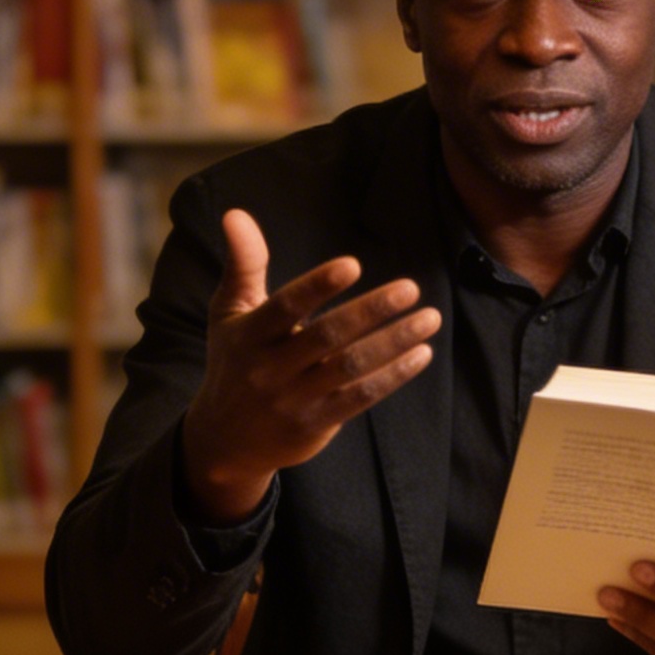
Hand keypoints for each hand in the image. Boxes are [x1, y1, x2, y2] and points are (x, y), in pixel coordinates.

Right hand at [181, 209, 441, 521]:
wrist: (224, 440)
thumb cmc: (234, 361)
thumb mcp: (229, 312)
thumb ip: (244, 264)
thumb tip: (235, 213)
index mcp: (250, 334)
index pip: (286, 307)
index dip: (318, 286)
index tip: (353, 264)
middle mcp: (270, 368)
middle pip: (328, 336)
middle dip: (371, 311)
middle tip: (411, 288)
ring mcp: (295, 399)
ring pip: (351, 367)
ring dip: (394, 342)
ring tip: (429, 318)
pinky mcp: (316, 424)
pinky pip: (360, 398)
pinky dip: (393, 376)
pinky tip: (421, 354)